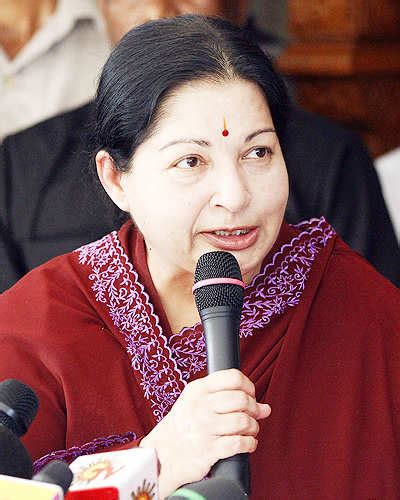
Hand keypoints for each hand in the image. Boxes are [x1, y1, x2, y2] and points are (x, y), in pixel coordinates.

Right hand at [140, 368, 270, 496]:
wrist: (161, 454)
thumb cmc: (183, 426)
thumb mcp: (196, 402)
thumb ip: (227, 399)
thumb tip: (265, 407)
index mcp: (198, 389)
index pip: (232, 377)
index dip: (248, 386)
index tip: (250, 395)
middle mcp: (200, 406)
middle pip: (241, 399)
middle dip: (254, 408)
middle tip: (253, 415)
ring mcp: (203, 428)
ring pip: (243, 421)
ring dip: (253, 427)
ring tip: (250, 430)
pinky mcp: (208, 450)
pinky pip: (239, 444)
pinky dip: (249, 444)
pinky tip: (247, 444)